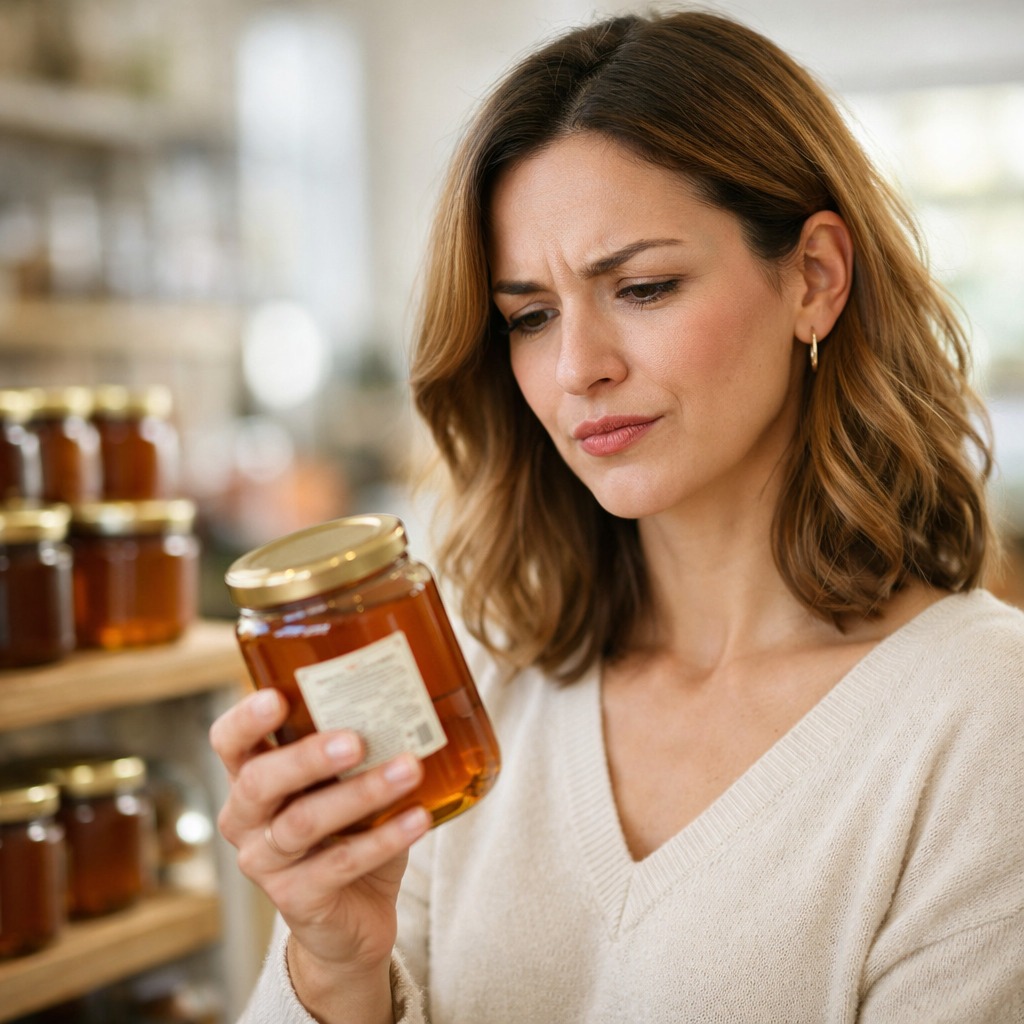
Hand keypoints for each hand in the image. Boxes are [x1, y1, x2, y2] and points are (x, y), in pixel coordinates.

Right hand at [209, 688, 430, 1003]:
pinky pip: (340, 864)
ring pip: (303, 822)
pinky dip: (385, 838)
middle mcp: (245, 819)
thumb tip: (407, 700)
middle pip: (259, 782)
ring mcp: (265, 862)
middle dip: (307, 758)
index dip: (246, 720)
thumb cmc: (348, 829)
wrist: (354, 916)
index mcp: (250, 777)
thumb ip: (357, 747)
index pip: (229, 742)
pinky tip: (419, 818)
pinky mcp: (296, 898)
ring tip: (409, 769)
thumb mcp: (345, 783)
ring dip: (361, 793)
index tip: (277, 697)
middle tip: (356, 741)